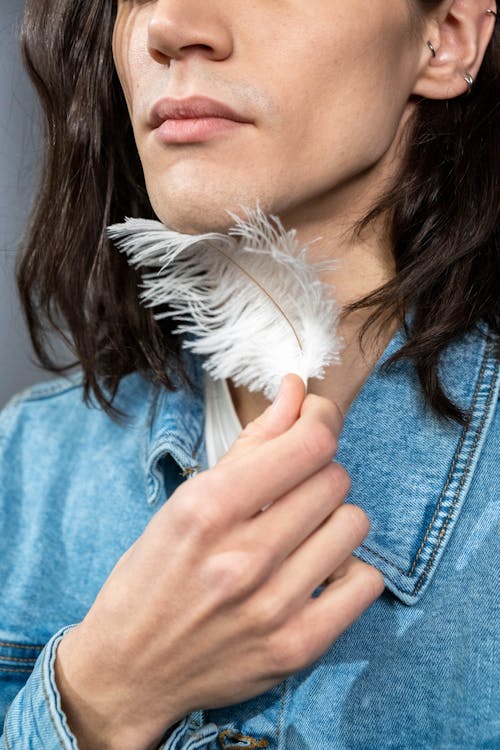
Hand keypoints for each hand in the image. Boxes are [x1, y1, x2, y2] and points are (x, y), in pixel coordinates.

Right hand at [55, 375, 383, 749]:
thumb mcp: (186, 501)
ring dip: (332, 519)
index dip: (322, 419)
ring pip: (353, 524)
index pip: (308, 444)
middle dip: (318, 472)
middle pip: (334, 480)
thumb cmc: (152, 576)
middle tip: (292, 489)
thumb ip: (250, 445)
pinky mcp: (296, 647)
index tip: (316, 417)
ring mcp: (272, 606)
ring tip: (301, 534)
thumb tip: (297, 392)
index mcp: (208, 508)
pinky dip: (348, 570)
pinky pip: (365, 582)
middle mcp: (243, 556)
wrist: (130, 670)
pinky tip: (316, 572)